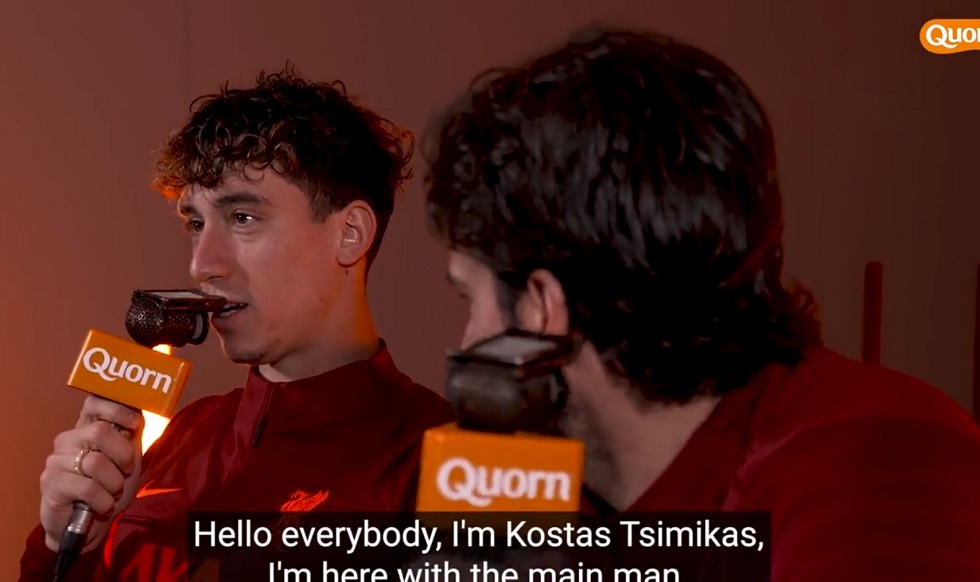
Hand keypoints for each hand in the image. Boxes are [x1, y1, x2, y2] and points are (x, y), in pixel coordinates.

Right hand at [39, 395, 144, 552]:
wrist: (89, 525)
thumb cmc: (109, 487)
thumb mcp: (128, 458)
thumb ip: (132, 433)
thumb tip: (141, 405)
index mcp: (87, 428)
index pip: (94, 403)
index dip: (117, 409)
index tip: (135, 424)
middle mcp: (68, 439)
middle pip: (100, 432)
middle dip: (123, 456)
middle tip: (124, 471)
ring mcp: (55, 460)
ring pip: (96, 462)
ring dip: (113, 483)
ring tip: (110, 492)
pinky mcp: (50, 483)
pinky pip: (88, 488)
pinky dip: (103, 501)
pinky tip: (101, 506)